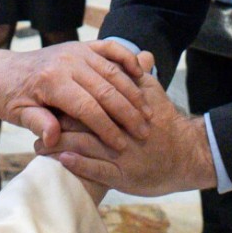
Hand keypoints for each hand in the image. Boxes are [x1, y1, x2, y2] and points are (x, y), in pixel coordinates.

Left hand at [0, 40, 152, 151]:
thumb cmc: (11, 96)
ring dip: (133, 92)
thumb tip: (53, 139)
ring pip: (113, 71)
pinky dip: (127, 60)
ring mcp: (76, 50)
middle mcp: (67, 62)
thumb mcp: (18, 114)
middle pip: (106, 89)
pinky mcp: (82, 45)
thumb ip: (37, 124)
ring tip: (148, 113)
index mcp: (51, 81)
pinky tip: (140, 75)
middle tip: (145, 132)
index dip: (107, 128)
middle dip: (128, 112)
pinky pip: (110, 48)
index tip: (121, 144)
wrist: (2, 70)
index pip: (87, 108)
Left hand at [35, 67, 217, 196]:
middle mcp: (119, 127)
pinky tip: (60, 160)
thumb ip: (140, 73)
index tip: (50, 103)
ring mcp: (122, 153)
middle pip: (83, 119)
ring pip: (83, 144)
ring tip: (39, 147)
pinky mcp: (124, 176)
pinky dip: (76, 163)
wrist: (193, 156)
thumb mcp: (156, 92)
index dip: (69, 101)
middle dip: (60, 122)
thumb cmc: (169, 125)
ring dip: (58, 145)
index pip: (90, 97)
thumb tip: (140, 55)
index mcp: (121, 105)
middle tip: (41, 124)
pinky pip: (94, 169)